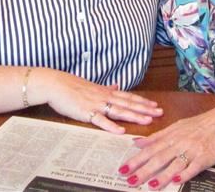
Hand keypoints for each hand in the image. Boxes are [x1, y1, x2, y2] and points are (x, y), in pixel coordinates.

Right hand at [43, 71, 162, 133]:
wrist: (54, 84)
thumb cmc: (70, 86)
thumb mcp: (91, 86)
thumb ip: (105, 88)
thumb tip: (116, 86)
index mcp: (105, 92)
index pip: (128, 97)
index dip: (143, 102)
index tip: (155, 105)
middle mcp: (104, 97)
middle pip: (128, 103)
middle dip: (145, 109)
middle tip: (160, 113)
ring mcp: (96, 104)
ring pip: (119, 111)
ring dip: (134, 116)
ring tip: (147, 121)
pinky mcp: (86, 112)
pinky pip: (100, 120)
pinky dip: (111, 126)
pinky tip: (121, 131)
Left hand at [118, 103, 214, 188]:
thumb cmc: (198, 125)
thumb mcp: (176, 126)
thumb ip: (156, 136)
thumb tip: (137, 142)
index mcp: (171, 135)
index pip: (149, 149)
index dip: (136, 159)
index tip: (123, 168)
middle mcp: (179, 142)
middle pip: (159, 157)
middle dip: (143, 170)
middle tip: (130, 180)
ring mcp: (192, 150)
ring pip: (175, 164)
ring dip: (162, 175)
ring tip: (150, 186)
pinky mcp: (205, 158)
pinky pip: (194, 167)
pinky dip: (185, 174)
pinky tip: (177, 181)